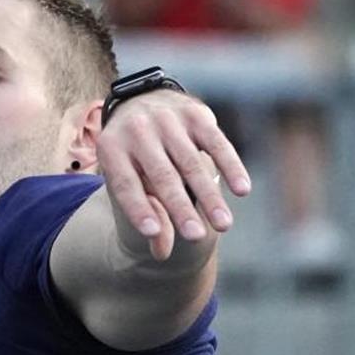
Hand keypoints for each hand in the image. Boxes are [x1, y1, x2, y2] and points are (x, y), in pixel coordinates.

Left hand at [96, 90, 250, 260]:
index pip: (125, 184)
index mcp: (112, 148)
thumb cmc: (136, 155)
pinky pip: (216, 142)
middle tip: (196, 237)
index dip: (139, 209)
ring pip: (191, 163)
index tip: (154, 234)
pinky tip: (242, 189)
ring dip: (210, 196)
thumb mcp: (129, 178)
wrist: (142, 101)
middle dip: (180, 208)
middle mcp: (138, 130)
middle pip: (162, 176)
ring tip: (224, 225)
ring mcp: (167, 119)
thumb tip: (160, 253)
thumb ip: (146, 212)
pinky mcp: (195, 113)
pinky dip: (231, 166)